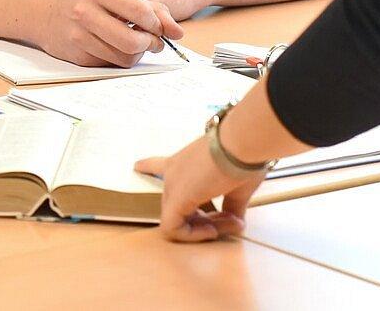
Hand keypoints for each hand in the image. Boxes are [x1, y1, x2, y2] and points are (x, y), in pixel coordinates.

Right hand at [35, 0, 183, 67]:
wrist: (45, 10)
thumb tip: (177, 31)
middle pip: (133, 40)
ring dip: (138, 53)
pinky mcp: (77, 56)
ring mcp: (78, 36)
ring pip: (124, 57)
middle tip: (155, 41)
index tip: (160, 25)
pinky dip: (120, 58)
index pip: (140, 10)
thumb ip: (147, 5)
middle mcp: (84, 12)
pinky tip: (117, 46)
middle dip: (150, 44)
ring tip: (138, 43)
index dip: (157, 22)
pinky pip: (110, 64)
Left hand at [136, 133, 261, 241]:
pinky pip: (173, 228)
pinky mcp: (176, 198)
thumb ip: (232, 206)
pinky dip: (192, 235)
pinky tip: (212, 231)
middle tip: (233, 220)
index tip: (136, 165)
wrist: (242, 144)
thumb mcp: (237, 185)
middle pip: (179, 206)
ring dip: (205, 228)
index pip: (158, 164)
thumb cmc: (242, 157)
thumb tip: (236, 223)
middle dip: (207, 220)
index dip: (147, 166)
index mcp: (184, 163)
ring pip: (178, 219)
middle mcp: (173, 173)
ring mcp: (173, 185)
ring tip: (231, 223)